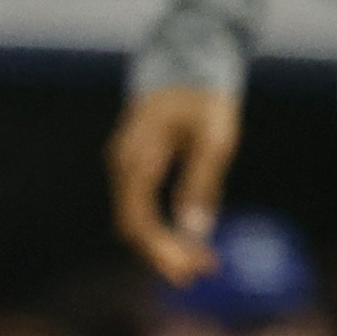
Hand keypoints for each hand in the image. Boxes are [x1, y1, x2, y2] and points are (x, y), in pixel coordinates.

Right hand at [106, 84, 241, 284]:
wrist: (186, 60)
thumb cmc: (204, 95)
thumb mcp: (214, 137)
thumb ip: (202, 182)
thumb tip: (196, 230)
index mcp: (136, 158)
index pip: (139, 219)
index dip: (162, 250)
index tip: (190, 271)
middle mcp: (122, 165)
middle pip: (133, 226)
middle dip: (163, 255)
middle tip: (198, 275)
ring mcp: (125, 166)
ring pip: (136, 219)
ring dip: (163, 245)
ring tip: (200, 263)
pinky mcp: (135, 167)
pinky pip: (141, 207)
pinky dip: (162, 228)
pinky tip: (188, 240)